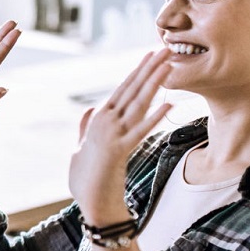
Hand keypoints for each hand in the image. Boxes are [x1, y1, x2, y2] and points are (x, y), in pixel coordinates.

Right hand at [68, 50, 171, 224]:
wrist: (90, 203)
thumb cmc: (86, 178)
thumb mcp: (80, 148)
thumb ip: (84, 127)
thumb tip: (89, 109)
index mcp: (98, 119)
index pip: (122, 89)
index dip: (138, 71)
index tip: (151, 56)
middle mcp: (105, 122)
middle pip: (132, 89)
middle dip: (150, 68)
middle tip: (165, 47)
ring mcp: (113, 135)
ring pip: (137, 103)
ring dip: (154, 82)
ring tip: (168, 63)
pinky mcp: (120, 151)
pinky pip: (141, 131)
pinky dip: (155, 117)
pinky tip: (169, 102)